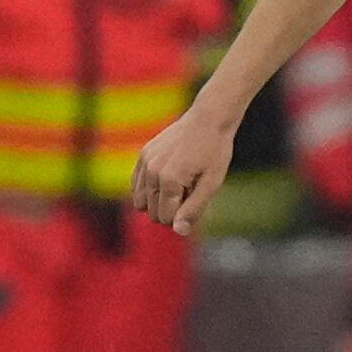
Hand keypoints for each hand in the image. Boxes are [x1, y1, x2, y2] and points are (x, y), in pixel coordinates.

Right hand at [131, 106, 236, 237]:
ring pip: (140, 202)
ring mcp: (145, 162)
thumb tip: (178, 232)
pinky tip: (167, 180)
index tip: (196, 200)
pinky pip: (136, 185)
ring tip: (180, 185)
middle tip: (190, 191)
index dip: (183, 217)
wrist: (208, 119)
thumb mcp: (211, 184)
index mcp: (170, 181)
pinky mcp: (143, 155)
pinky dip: (149, 189)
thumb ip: (194, 209)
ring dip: (158, 201)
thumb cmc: (215, 152)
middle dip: (170, 210)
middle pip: (152, 213)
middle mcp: (152, 172)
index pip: (166, 219)